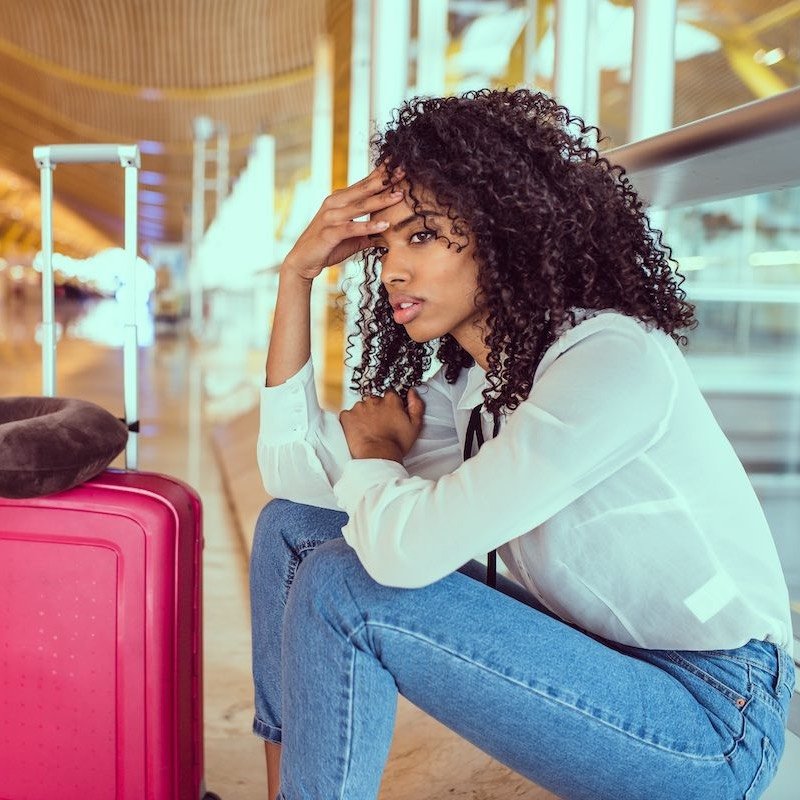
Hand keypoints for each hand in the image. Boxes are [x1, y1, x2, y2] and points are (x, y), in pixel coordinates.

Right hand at [282, 164, 404, 282]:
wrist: (303, 260)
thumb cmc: (328, 246)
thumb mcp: (353, 237)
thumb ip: (369, 232)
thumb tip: (389, 233)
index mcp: (340, 200)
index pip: (363, 184)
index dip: (381, 174)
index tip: (398, 164)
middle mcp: (334, 203)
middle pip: (364, 189)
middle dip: (385, 180)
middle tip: (403, 171)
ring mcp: (331, 217)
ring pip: (360, 206)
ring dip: (380, 200)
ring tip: (399, 195)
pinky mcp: (329, 233)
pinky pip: (352, 228)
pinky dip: (368, 226)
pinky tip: (384, 225)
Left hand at [339, 388, 424, 462]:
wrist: (377, 456)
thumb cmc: (396, 444)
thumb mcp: (415, 425)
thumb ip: (416, 405)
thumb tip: (412, 392)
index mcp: (391, 400)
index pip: (390, 395)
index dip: (390, 406)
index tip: (390, 416)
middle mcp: (374, 400)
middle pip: (374, 401)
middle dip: (376, 410)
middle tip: (379, 425)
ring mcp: (359, 407)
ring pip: (361, 408)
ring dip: (363, 416)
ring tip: (369, 430)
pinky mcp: (347, 416)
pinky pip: (348, 415)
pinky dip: (351, 422)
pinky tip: (358, 432)